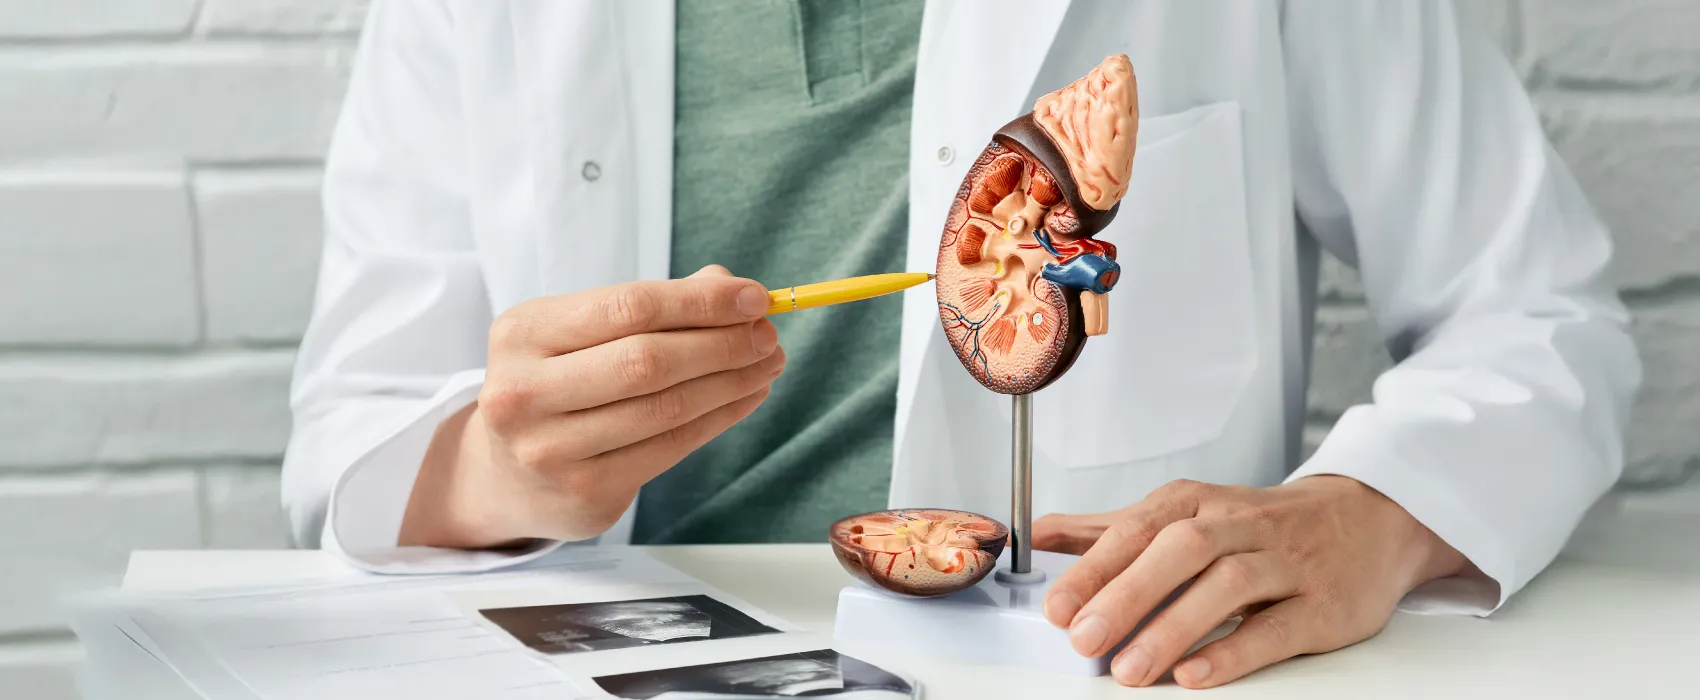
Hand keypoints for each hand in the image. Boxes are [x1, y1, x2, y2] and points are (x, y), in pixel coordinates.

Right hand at [400, 265, 785, 546]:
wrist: (504, 473)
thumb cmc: (557, 382)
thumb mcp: (582, 332)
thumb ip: (652, 305)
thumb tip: (730, 288)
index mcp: (523, 332)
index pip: (629, 306)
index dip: (700, 301)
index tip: (754, 296)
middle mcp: (524, 392)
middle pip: (648, 360)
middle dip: (722, 344)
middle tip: (768, 335)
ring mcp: (551, 450)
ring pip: (664, 408)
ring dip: (730, 383)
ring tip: (766, 365)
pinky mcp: (584, 492)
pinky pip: (669, 449)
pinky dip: (718, 419)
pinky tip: (744, 398)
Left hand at [1033, 476, 1468, 688]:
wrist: (1367, 521)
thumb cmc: (1261, 525)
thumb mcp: (1186, 514)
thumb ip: (1111, 529)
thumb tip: (1039, 538)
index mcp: (1198, 504)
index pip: (1138, 528)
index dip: (1094, 566)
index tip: (1057, 605)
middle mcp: (1240, 526)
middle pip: (1180, 549)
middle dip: (1127, 593)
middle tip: (1084, 637)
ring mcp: (1285, 564)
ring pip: (1228, 585)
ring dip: (1174, 626)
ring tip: (1130, 668)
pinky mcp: (1322, 605)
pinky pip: (1277, 627)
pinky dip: (1234, 652)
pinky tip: (1196, 674)